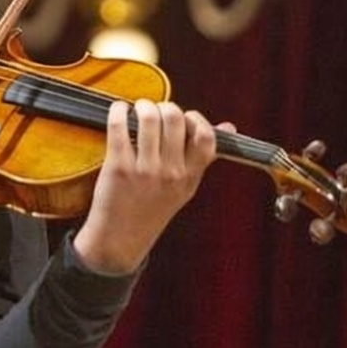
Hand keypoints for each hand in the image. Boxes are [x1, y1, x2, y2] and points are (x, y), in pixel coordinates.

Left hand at [73, 99, 233, 274]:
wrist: (119, 241)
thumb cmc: (150, 211)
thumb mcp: (185, 188)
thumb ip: (202, 157)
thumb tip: (229, 126)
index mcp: (190, 177)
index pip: (206, 137)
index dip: (196, 119)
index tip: (184, 118)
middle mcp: (171, 173)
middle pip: (175, 118)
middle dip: (164, 106)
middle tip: (154, 110)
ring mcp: (144, 170)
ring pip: (149, 118)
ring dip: (141, 106)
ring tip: (137, 109)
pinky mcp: (118, 167)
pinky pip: (119, 127)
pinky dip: (117, 112)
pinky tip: (118, 113)